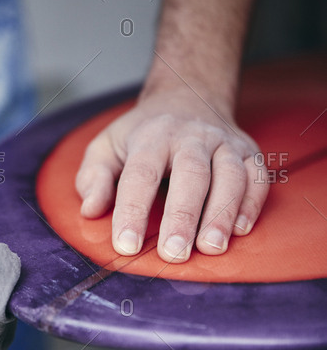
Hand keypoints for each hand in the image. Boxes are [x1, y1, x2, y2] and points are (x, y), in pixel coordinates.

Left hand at [75, 88, 268, 262]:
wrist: (187, 95)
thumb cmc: (142, 132)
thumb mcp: (107, 146)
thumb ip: (94, 177)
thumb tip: (91, 210)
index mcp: (151, 136)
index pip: (140, 175)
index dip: (132, 211)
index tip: (126, 244)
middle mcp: (191, 137)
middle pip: (191, 175)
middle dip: (183, 216)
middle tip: (174, 254)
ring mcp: (224, 143)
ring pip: (229, 176)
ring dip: (221, 214)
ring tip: (210, 248)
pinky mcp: (248, 152)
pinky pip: (257, 178)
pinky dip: (251, 204)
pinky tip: (239, 231)